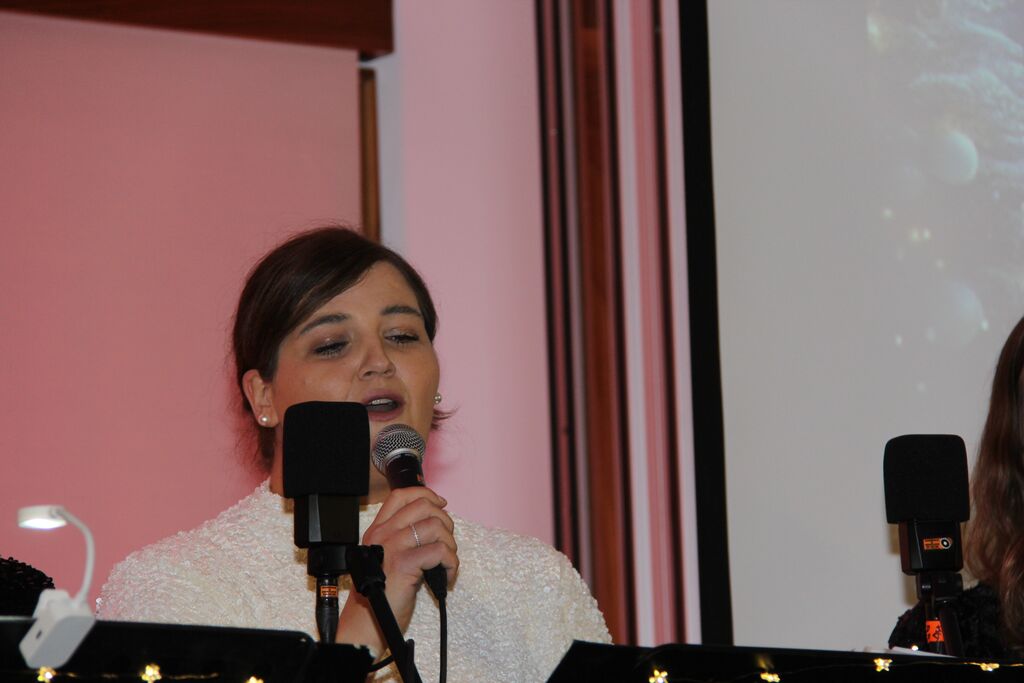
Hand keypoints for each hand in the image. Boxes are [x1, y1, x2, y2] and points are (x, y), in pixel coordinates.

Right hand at [335, 486, 457, 652]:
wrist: (367, 622)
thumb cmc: (380, 594)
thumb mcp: (387, 558)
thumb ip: (402, 538)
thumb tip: (435, 523)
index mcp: (378, 529)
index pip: (402, 495)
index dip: (426, 494)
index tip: (441, 504)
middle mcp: (383, 534)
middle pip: (423, 506)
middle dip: (445, 522)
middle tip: (445, 543)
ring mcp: (392, 547)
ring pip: (435, 526)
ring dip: (450, 545)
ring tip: (445, 562)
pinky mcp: (404, 564)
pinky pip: (439, 551)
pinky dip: (451, 563)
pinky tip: (446, 575)